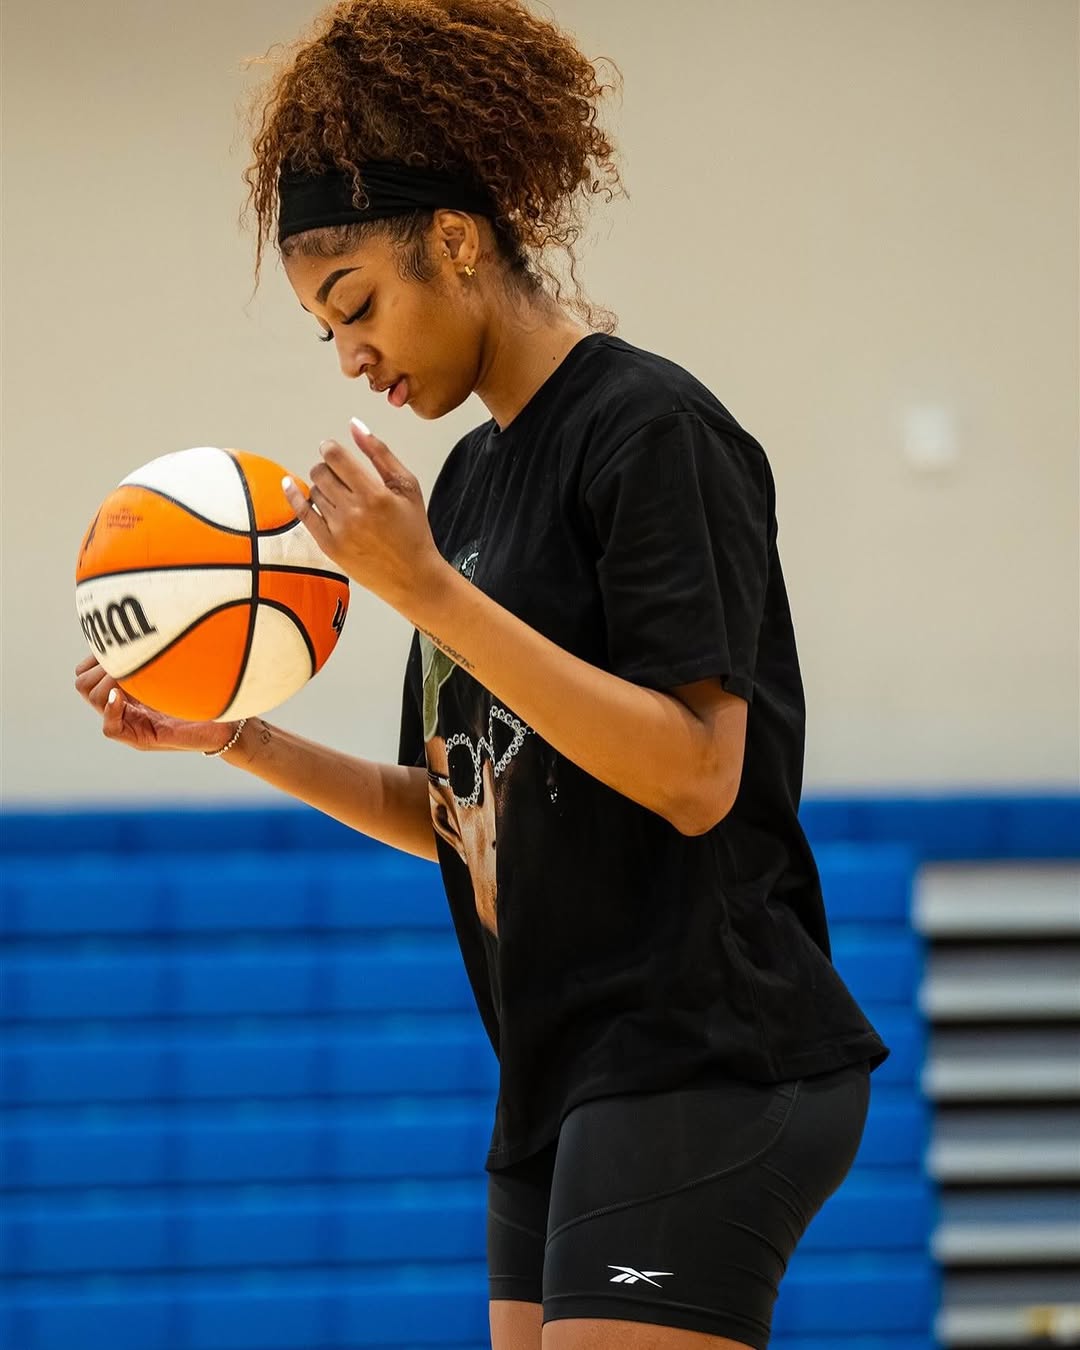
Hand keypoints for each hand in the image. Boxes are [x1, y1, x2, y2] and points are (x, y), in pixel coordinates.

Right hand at [73, 655, 242, 753]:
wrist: (228, 725)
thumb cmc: (207, 691)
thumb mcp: (176, 664)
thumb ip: (157, 651)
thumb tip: (143, 623)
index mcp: (127, 688)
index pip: (88, 671)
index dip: (97, 657)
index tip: (121, 650)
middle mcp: (124, 706)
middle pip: (84, 683)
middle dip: (100, 668)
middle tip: (128, 665)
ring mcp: (130, 723)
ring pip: (92, 699)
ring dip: (106, 683)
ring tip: (131, 678)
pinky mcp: (142, 740)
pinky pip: (111, 729)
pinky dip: (111, 710)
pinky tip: (124, 695)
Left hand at [281, 419, 448, 613]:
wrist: (412, 576)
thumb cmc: (414, 531)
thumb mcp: (407, 486)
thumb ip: (380, 453)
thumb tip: (355, 426)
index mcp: (375, 494)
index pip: (335, 456)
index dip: (329, 447)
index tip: (331, 449)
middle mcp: (354, 512)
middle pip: (320, 472)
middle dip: (326, 467)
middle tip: (337, 473)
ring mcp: (339, 530)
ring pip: (313, 491)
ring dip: (322, 487)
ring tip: (341, 496)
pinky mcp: (329, 546)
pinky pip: (303, 514)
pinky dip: (295, 497)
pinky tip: (290, 486)